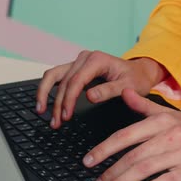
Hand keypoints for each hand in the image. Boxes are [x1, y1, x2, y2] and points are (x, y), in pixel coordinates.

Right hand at [36, 50, 165, 128]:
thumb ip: (109, 91)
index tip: (65, 115)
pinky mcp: (76, 69)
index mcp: (96, 60)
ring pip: (54, 75)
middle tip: (55, 122)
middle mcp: (84, 58)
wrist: (139, 72)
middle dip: (56, 102)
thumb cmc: (135, 79)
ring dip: (45, 93)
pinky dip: (49, 89)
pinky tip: (45, 103)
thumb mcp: (128, 86)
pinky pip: (57, 77)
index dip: (68, 99)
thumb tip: (90, 96)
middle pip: (63, 80)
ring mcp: (78, 62)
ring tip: (41, 111)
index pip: (76, 80)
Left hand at [83, 89, 180, 180]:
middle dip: (111, 172)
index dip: (104, 149)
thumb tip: (124, 92)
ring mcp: (180, 153)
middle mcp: (170, 135)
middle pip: (132, 155)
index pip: (125, 136)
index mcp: (161, 121)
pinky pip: (166, 180)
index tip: (89, 161)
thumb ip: (144, 106)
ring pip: (145, 169)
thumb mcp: (169, 115)